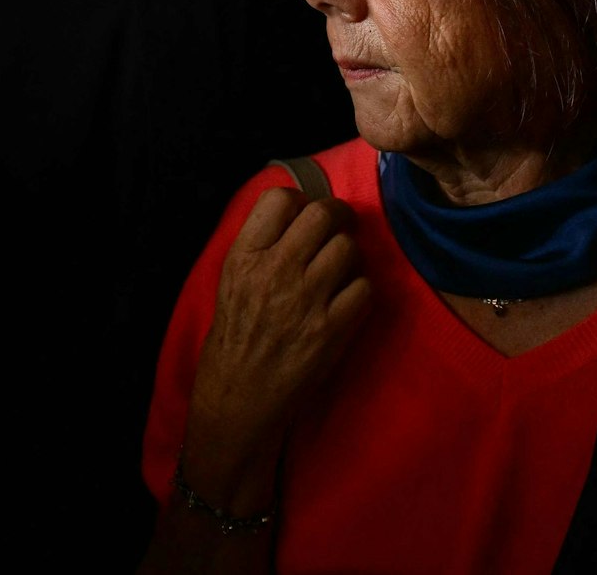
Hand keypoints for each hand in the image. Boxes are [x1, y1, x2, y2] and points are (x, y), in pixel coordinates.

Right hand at [188, 187, 370, 455]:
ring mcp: (306, 300)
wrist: (239, 398)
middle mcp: (275, 271)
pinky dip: (360, 291)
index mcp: (244, 257)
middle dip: (338, 216)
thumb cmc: (235, 338)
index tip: (306, 215)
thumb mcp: (230, 281)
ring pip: (349, 248)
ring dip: (351, 255)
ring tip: (341, 270)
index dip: (301, 200)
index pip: (279, 198)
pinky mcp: (332, 329)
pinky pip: (365, 288)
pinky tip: (346, 301)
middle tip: (340, 227)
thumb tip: (299, 214)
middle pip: (323, 214)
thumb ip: (261, 246)